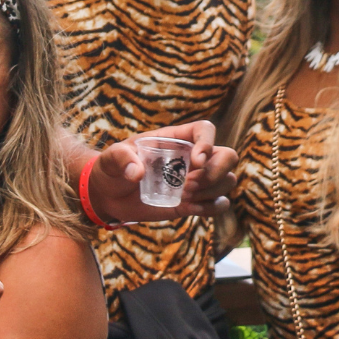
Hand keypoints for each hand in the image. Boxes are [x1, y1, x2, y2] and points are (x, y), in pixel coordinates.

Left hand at [90, 120, 237, 222]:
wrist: (110, 195)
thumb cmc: (112, 168)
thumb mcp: (111, 158)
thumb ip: (121, 158)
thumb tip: (137, 173)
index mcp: (176, 139)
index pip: (205, 130)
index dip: (208, 142)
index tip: (195, 161)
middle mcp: (192, 157)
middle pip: (228, 156)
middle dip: (215, 172)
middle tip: (188, 185)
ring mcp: (196, 180)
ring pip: (228, 180)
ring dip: (212, 190)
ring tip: (183, 197)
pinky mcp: (194, 202)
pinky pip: (219, 204)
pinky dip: (212, 208)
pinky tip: (191, 209)